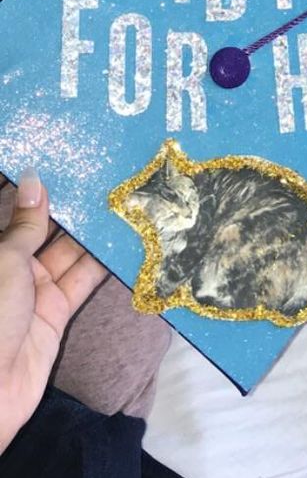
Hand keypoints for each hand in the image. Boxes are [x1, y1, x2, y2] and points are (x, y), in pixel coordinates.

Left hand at [0, 170, 106, 452]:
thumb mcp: (5, 263)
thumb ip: (26, 225)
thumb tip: (34, 179)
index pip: (19, 213)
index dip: (40, 189)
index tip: (69, 161)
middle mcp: (12, 268)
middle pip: (45, 232)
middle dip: (72, 209)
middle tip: (106, 178)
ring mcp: (34, 293)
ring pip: (68, 255)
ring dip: (92, 235)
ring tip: (123, 202)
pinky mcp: (55, 316)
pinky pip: (81, 284)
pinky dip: (102, 266)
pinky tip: (124, 243)